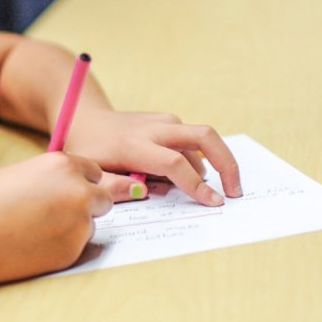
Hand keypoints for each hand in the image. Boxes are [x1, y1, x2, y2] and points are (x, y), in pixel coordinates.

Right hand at [0, 152, 112, 283]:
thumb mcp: (20, 173)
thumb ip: (49, 176)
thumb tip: (63, 183)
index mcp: (63, 165)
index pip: (94, 171)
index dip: (82, 182)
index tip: (71, 190)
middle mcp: (79, 190)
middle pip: (103, 197)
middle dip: (88, 204)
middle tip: (63, 213)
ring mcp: (80, 222)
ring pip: (89, 225)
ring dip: (72, 228)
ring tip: (36, 230)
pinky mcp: (75, 249)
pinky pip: (76, 247)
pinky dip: (61, 246)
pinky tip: (34, 244)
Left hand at [66, 109, 242, 206]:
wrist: (86, 118)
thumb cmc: (89, 150)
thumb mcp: (92, 172)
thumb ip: (113, 187)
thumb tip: (143, 194)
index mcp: (134, 144)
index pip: (174, 163)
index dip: (195, 185)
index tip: (214, 202)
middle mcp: (154, 128)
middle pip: (205, 136)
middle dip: (227, 163)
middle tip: (235, 191)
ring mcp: (164, 120)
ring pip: (199, 143)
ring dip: (200, 168)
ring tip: (168, 184)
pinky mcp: (169, 120)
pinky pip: (190, 142)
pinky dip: (192, 160)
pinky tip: (169, 173)